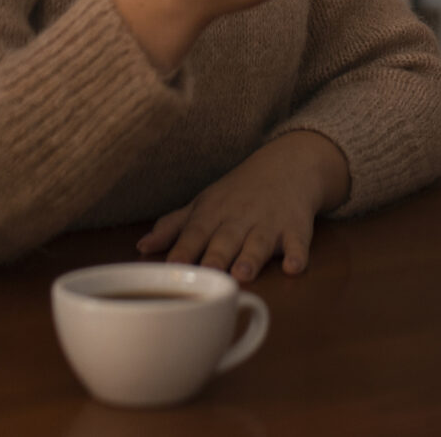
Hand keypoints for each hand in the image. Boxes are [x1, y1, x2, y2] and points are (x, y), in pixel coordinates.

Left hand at [136, 130, 349, 281]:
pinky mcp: (296, 227)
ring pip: (258, 243)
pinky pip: (298, 243)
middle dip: (216, 257)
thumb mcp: (203, 203)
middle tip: (208, 275)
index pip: (194, 233)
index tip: (171, 270)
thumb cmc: (237, 192)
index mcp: (212, 214)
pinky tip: (294, 267)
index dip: (182, 251)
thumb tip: (141, 247)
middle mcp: (239, 218)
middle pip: (225, 240)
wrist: (287, 165)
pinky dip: (298, 254)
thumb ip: (174, 227)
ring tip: (243, 273)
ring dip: (251, 258)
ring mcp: (269, 223)